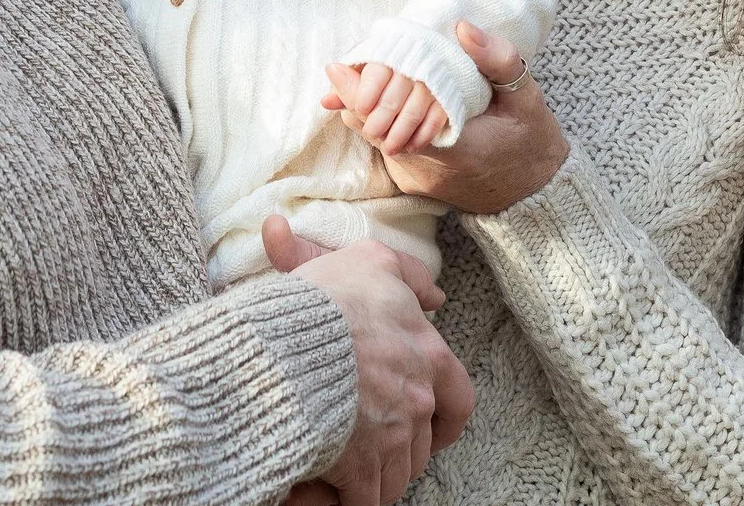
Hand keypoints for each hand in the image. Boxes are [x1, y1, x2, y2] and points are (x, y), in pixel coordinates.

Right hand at [270, 221, 470, 505]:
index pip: (459, 398)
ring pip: (396, 475)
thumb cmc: (322, 302)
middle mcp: (418, 398)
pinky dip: (347, 497)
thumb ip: (406, 274)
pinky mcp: (360, 469)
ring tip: (345, 467)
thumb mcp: (369, 262)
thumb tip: (436, 295)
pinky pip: (365, 499)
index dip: (447, 418)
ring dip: (375, 475)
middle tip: (374, 445)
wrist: (284, 346)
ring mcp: (392, 436)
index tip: (436, 428)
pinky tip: (325, 485)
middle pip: (423, 443)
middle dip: (401, 448)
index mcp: (427, 354)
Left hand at [324, 22, 569, 215]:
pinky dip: (378, 123)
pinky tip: (377, 101)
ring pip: (375, 140)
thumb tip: (461, 28)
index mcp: (455, 150)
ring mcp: (419, 182)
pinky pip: (385, 147)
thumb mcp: (527, 97)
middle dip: (353, 98)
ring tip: (353, 76)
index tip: (339, 67)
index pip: (390, 126)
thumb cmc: (531, 141)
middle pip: (373, 132)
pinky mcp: (414, 183)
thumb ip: (498, 60)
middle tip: (338, 65)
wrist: (534, 194)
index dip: (359, 97)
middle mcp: (428, 172)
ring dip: (365, 110)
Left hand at [331, 65, 449, 157]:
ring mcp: (434, 80)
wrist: (422, 89)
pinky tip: (411, 146)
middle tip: (373, 133)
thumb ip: (347, 93)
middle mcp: (413, 63)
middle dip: (381, 120)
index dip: (365, 94)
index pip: (376, 71)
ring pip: (414, 109)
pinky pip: (436, 118)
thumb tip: (325, 101)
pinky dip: (422, 135)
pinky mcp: (449, 97)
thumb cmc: (386, 91)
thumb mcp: (365, 88)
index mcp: (388, 54)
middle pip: (394, 95)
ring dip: (400, 133)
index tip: (361, 110)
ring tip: (390, 148)